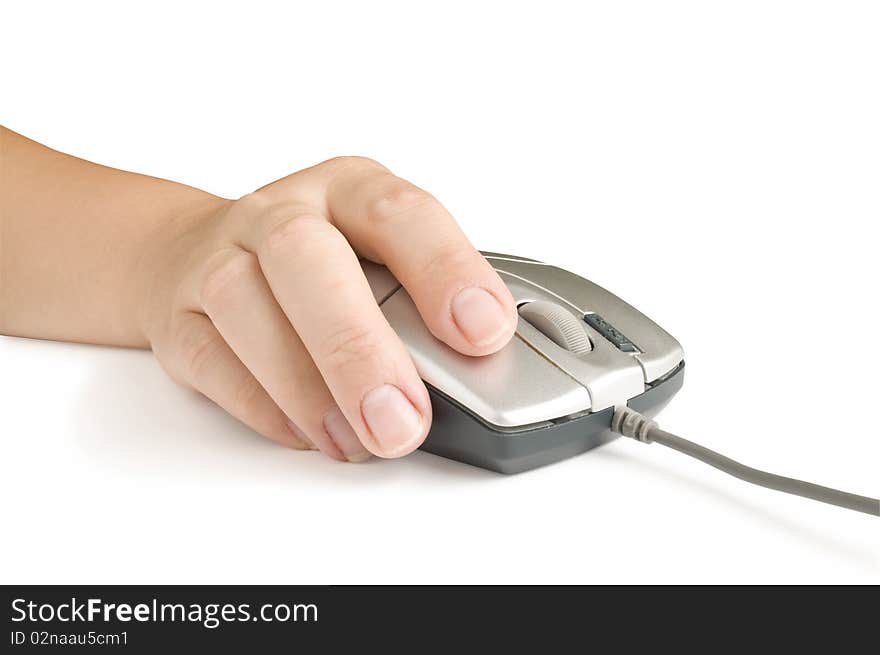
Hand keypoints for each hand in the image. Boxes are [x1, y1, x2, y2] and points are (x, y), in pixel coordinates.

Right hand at [140, 157, 517, 461]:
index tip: (484, 332)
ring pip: (242, 306)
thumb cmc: (316, 264)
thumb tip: (472, 371)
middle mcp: (280, 214)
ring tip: (359, 440)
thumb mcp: (380, 258)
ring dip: (308, 388)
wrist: (191, 255)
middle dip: (358, 345)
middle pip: (306, 257)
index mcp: (349, 190)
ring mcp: (218, 260)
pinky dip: (265, 407)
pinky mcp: (179, 317)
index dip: (445, 269)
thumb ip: (421, 305)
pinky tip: (312, 434)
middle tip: (400, 420)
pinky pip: (211, 360)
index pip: (400, 213)